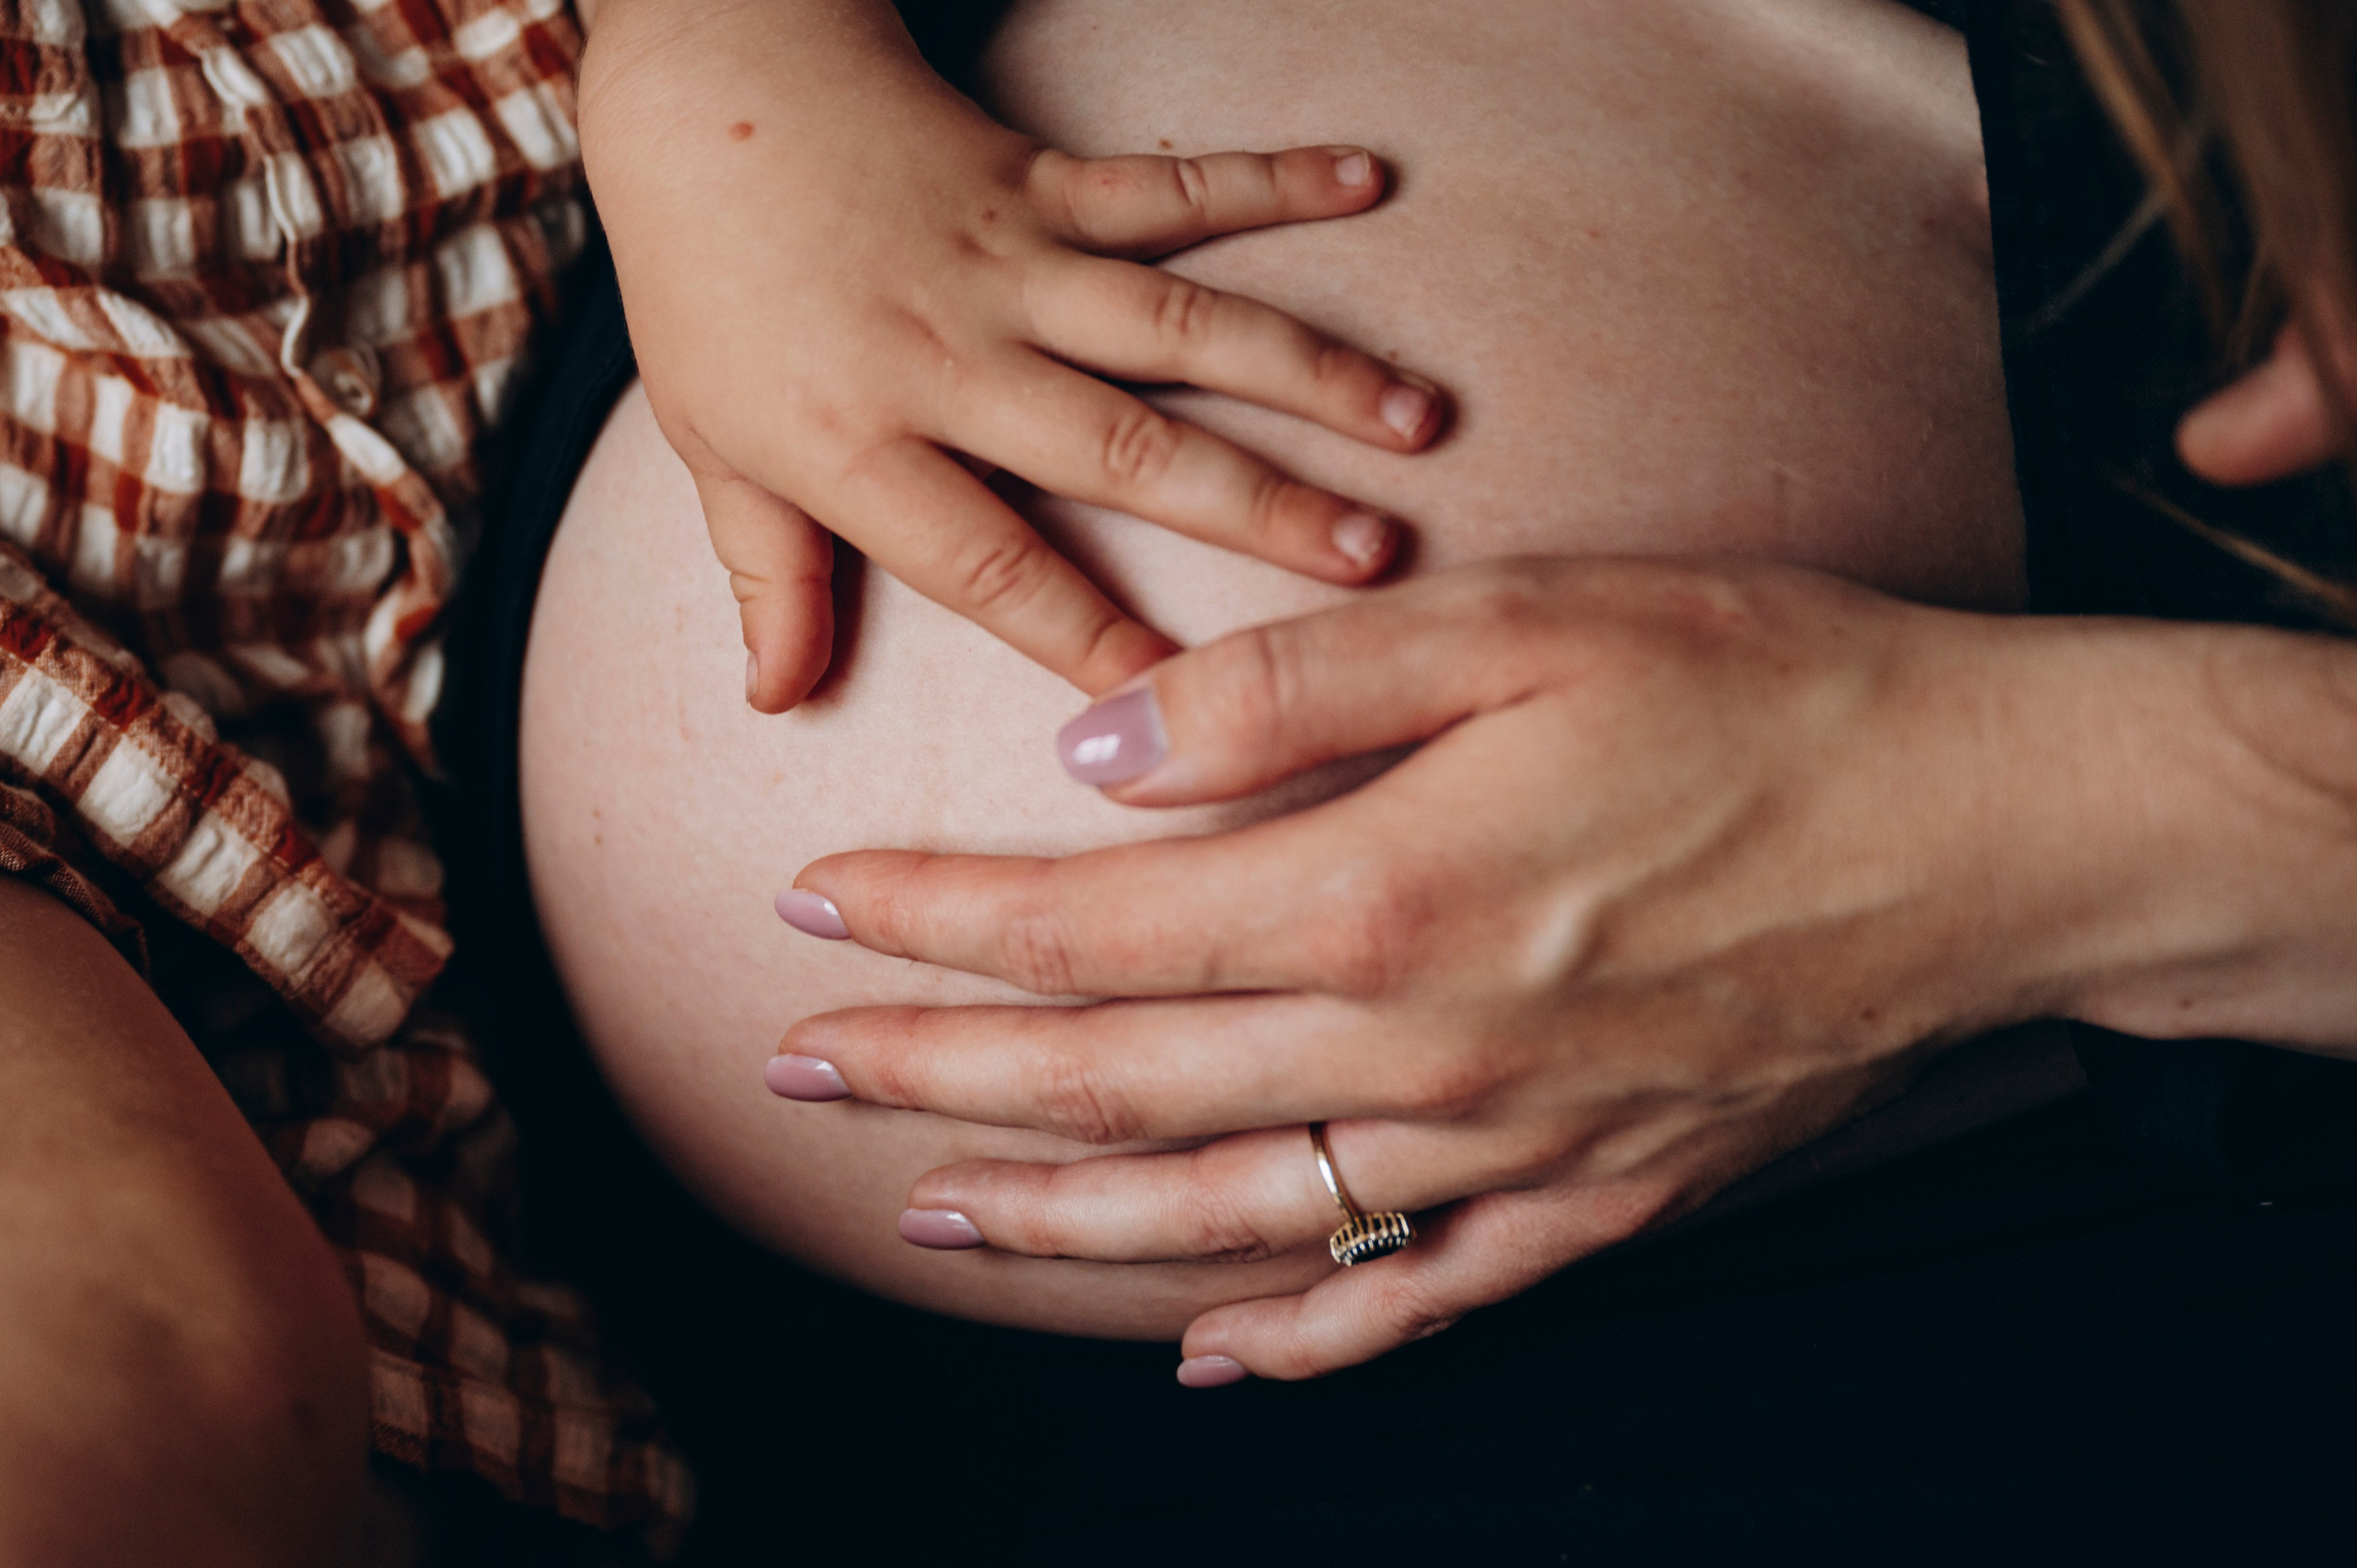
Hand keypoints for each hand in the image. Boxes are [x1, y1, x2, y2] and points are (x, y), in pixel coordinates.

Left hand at [580, 0, 1443, 711]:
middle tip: (1372, 565)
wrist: (703, 87)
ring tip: (1417, 421)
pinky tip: (1367, 180)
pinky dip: (1270, 180)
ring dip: (1305, 370)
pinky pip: (1168, 185)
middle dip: (1256, 508)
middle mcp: (950, 358)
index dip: (1083, 641)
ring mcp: (1007, 265)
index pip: (988, 567)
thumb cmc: (706, 287)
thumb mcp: (712, 449)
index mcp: (860, 443)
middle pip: (1121, 449)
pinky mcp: (1042, 183)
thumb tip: (782, 702)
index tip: (1177, 713)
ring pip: (1175, 325)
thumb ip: (771, 578)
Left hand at [766, 558, 2208, 1379]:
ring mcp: (1506, 1150)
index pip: (1086, 932)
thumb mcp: (1520, 623)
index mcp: (1383, 896)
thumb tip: (1095, 753)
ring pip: (1230, 1215)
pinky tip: (1204, 1355)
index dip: (931, 926)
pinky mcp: (1595, 1197)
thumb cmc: (1765, 694)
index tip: (815, 909)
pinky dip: (1292, 1341)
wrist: (1992, 828)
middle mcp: (1421, 1052)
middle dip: (937, 1077)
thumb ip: (1288, 691)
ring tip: (935, 1212)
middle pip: (1120, 1087)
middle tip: (801, 1067)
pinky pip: (1410, 1302)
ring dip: (1061, 1217)